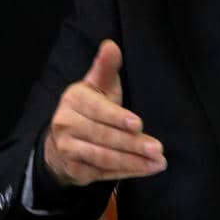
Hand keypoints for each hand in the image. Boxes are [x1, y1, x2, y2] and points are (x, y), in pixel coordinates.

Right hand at [43, 39, 166, 186]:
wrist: (61, 142)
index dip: (117, 118)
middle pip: (103, 136)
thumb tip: (111, 45)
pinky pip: (103, 174)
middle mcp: (65, 125)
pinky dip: (126, 173)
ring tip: (158, 162)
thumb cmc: (90, 108)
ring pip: (103, 158)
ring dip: (133, 162)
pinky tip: (146, 169)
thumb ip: (106, 67)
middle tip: (158, 148)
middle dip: (132, 144)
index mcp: (73, 99)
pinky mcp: (75, 170)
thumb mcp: (97, 85)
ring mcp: (68, 150)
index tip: (138, 124)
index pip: (97, 109)